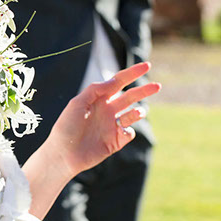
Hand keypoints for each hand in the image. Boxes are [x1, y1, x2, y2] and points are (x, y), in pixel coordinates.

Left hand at [49, 61, 159, 176]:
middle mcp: (106, 110)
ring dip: (138, 112)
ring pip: (132, 115)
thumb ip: (95, 90)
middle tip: (157, 86)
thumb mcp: (77, 103)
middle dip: (143, 91)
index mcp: (97, 99)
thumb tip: (114, 80)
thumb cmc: (66, 127)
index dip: (132, 73)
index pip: (118, 82)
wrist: (63, 154)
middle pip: (129, 97)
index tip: (147, 66)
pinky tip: (122, 132)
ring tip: (138, 112)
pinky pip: (129, 133)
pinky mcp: (115, 142)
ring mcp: (111, 126)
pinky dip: (129, 131)